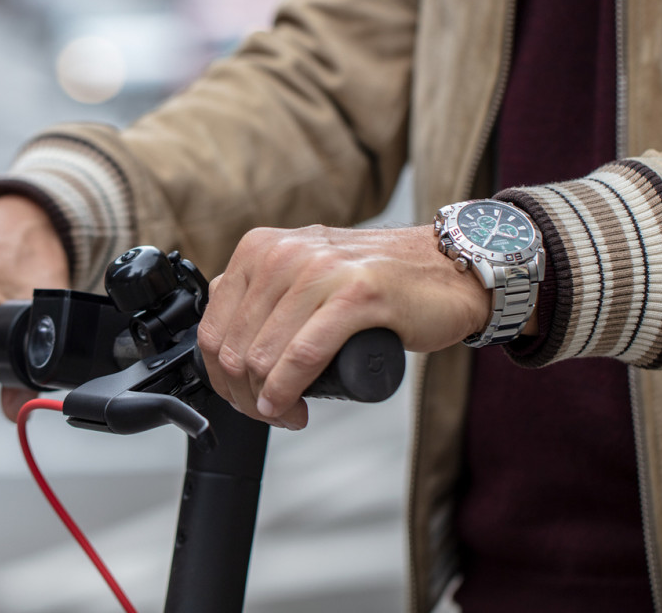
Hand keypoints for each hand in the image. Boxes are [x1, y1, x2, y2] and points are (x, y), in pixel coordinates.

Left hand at [197, 224, 490, 428]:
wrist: (448, 269)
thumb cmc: (377, 280)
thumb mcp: (305, 273)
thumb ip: (264, 294)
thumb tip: (225, 345)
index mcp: (262, 248)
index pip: (214, 326)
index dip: (222, 377)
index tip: (244, 397)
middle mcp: (285, 253)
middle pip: (235, 348)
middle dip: (244, 396)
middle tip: (270, 412)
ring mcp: (323, 270)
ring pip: (263, 356)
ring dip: (267, 402)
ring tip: (288, 413)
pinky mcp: (359, 294)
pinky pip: (304, 356)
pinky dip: (288, 391)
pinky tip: (293, 408)